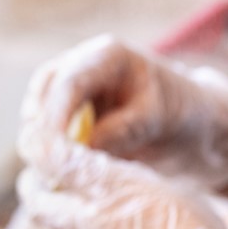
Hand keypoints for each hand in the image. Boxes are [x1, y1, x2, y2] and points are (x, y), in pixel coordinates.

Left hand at [16, 133, 227, 228]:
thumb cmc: (158, 220)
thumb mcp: (110, 180)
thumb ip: (68, 164)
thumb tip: (29, 140)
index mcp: (68, 222)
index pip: (32, 196)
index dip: (35, 169)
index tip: (51, 146)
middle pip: (54, 212)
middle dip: (57, 184)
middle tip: (76, 156)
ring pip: (81, 226)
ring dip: (83, 200)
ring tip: (104, 175)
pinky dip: (108, 216)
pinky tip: (130, 205)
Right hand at [20, 35, 227, 189]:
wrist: (189, 121)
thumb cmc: (179, 113)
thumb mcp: (155, 121)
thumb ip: (120, 131)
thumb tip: (79, 152)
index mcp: (108, 56)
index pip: (69, 82)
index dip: (54, 116)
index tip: (50, 149)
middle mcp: (83, 64)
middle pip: (43, 90)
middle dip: (38, 127)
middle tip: (40, 163)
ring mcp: (72, 86)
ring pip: (38, 109)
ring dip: (38, 140)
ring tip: (47, 172)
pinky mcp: (68, 110)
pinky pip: (47, 127)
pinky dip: (46, 148)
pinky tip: (52, 172)